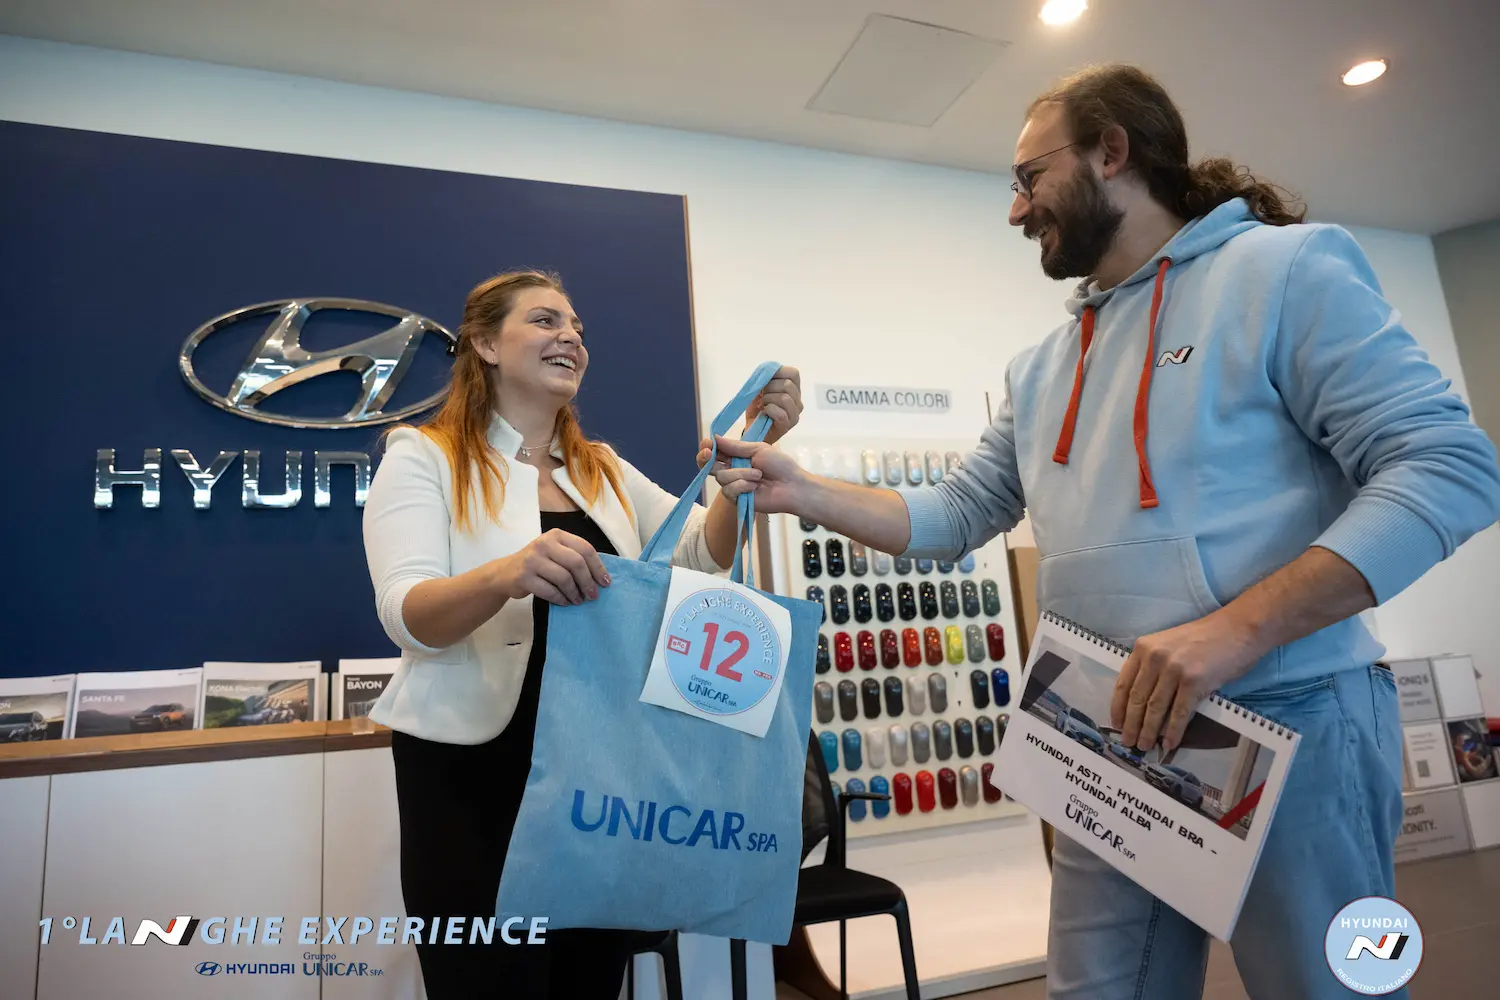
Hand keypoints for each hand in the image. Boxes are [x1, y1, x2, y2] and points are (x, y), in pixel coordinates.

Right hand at [493, 529, 609, 605]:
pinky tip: (566, 602)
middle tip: (593, 595)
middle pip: (576, 563)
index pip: (585, 548)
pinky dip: (561, 599)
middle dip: (588, 582)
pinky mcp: (524, 577)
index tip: (605, 582)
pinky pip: (550, 591)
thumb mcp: (554, 553)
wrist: (504, 573)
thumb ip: (574, 557)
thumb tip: (601, 577)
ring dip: (575, 593)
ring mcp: (532, 560)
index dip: (598, 567)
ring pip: (564, 578)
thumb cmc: (537, 563)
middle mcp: (544, 543)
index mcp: (556, 535)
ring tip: (579, 600)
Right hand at [697, 435, 810, 514]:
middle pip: (709, 465)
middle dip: (707, 458)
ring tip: (758, 475)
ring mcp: (734, 485)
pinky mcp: (737, 499)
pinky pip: (729, 490)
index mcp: (737, 457)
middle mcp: (733, 471)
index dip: (707, 447)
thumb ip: (735, 446)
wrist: (792, 486)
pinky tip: (755, 487)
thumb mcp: (758, 449)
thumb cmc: (780, 465)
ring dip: (740, 473)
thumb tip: (715, 437)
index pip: (715, 452)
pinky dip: (742, 486)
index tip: (708, 443)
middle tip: (710, 453)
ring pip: (721, 477)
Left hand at [745, 366, 801, 443]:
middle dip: (769, 387)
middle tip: (761, 396)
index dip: (778, 372)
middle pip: (788, 384)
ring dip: (768, 399)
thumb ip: (764, 378)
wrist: (752, 429)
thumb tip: (766, 370)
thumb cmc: (757, 408)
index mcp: (793, 389)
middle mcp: (797, 401)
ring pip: (785, 398)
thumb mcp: (758, 389)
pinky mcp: (789, 424)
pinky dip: (769, 410)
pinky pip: (780, 412)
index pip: (793, 373)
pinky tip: (764, 412)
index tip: (766, 378)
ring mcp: (795, 413)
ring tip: (762, 405)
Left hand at [1110, 613, 1258, 751]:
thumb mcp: (1167, 645)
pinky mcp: (1194, 682)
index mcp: (1144, 648)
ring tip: (1144, 746)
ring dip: (1148, 731)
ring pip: (1155, 708)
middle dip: (1131, 724)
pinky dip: (1173, 731)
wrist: (1237, 629)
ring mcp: (1174, 670)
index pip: (1123, 684)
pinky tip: (1169, 743)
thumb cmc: (1204, 638)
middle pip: (1137, 699)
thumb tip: (1141, 702)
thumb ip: (1152, 667)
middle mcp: (1155, 658)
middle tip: (1128, 742)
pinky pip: (1180, 713)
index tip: (1116, 724)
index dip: (1118, 708)